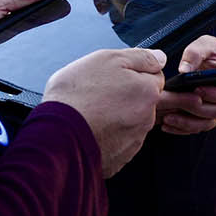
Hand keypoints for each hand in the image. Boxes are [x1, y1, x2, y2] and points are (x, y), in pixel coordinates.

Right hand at [43, 48, 165, 177]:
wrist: (55, 136)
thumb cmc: (77, 96)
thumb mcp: (108, 59)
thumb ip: (140, 57)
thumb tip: (159, 58)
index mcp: (148, 92)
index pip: (154, 77)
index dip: (133, 73)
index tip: (115, 76)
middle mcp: (147, 119)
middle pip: (142, 101)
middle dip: (126, 96)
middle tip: (99, 93)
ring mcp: (133, 141)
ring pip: (130, 122)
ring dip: (116, 116)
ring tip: (90, 112)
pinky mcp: (119, 158)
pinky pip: (117, 142)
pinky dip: (107, 135)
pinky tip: (90, 129)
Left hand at [157, 35, 215, 134]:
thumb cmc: (212, 52)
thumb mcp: (205, 45)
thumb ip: (195, 54)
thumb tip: (183, 70)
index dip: (213, 94)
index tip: (196, 88)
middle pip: (215, 112)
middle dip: (195, 109)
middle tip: (175, 103)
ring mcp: (215, 110)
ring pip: (205, 124)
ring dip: (186, 123)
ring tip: (167, 118)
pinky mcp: (204, 117)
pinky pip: (196, 127)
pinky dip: (181, 128)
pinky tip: (166, 124)